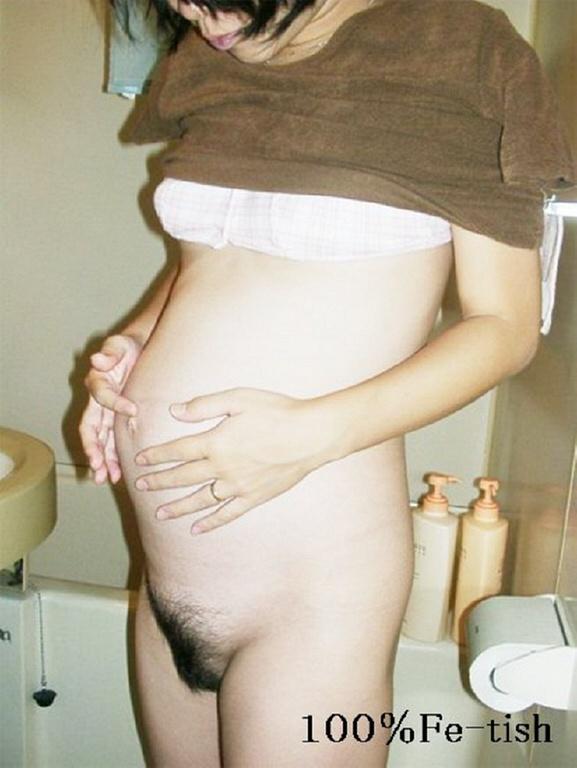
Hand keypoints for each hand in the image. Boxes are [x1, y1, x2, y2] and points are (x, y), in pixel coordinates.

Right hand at [79, 334, 141, 483]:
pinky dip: (113, 457)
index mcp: (97, 383)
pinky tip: (117, 474)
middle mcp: (98, 401)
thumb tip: (97, 358)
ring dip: (102, 460)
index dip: (115, 403)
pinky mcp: (117, 419)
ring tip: (105, 478)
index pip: (102, 396)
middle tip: (98, 467)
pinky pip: (112, 441)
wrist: (137, 351)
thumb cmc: (126, 347)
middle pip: (91, 428)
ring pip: (100, 440)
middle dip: (94, 448)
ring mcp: (106, 412)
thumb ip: (110, 353)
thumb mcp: (119, 345)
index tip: (133, 410)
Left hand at [134, 387, 336, 533]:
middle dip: (159, 481)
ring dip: (177, 507)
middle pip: (182, 477)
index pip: (177, 450)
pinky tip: (197, 529)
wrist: (311, 435)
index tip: (139, 460)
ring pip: (199, 500)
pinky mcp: (254, 497)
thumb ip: (204, 405)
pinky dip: (211, 523)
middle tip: (140, 487)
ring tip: (159, 514)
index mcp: (215, 442)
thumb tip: (175, 411)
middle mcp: (222, 468)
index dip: (156, 456)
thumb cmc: (277, 411)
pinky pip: (227, 514)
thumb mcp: (239, 398)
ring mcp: (237, 486)